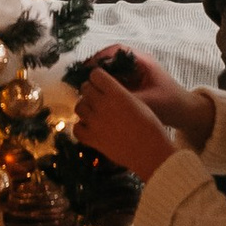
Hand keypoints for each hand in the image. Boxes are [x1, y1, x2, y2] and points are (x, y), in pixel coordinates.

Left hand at [75, 62, 181, 184]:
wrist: (149, 152)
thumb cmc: (149, 126)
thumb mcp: (137, 102)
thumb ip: (118, 94)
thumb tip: (105, 91)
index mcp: (116, 93)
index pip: (95, 74)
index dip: (98, 78)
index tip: (102, 83)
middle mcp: (102, 104)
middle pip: (85, 88)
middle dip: (90, 91)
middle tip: (98, 98)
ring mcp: (94, 122)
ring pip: (78, 106)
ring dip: (85, 107)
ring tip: (94, 113)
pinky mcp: (91, 138)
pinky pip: (76, 128)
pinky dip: (81, 127)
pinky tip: (90, 128)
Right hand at [87, 45, 182, 109]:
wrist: (186, 113)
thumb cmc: (170, 104)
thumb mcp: (148, 102)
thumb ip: (127, 100)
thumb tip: (102, 101)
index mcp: (143, 61)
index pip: (117, 50)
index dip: (100, 56)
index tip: (87, 68)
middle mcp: (138, 64)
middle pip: (111, 59)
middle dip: (96, 68)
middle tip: (81, 80)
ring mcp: (135, 74)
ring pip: (112, 70)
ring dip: (100, 77)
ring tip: (86, 89)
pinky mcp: (134, 84)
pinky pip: (116, 80)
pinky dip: (106, 86)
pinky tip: (96, 97)